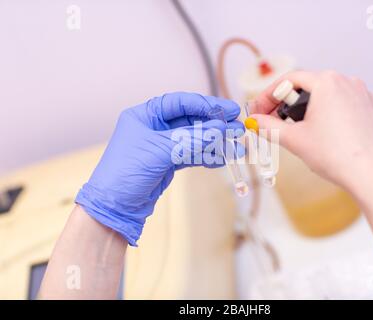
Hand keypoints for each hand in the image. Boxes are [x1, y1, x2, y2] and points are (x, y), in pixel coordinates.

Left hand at [75, 92, 243, 245]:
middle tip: (238, 128)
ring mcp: (161, 146)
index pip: (180, 103)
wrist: (115, 207)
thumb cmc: (127, 172)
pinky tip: (222, 159)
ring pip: (194, 140)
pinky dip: (206, 157)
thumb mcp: (161, 151)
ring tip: (237, 147)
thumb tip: (221, 128)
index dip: (205, 105)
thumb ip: (192, 138)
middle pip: (190, 120)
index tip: (228, 110)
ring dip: (215, 143)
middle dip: (214, 125)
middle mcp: (153, 127)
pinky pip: (191, 155)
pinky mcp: (167, 163)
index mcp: (145, 115)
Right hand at [250, 70, 372, 193]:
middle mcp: (348, 82)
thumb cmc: (337, 155)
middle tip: (274, 121)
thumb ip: (269, 127)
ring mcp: (364, 95)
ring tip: (300, 131)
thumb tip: (255, 121)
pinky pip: (345, 106)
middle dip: (288, 103)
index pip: (289, 80)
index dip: (269, 95)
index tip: (259, 110)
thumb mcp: (295, 139)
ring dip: (309, 110)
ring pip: (328, 97)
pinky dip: (331, 116)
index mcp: (327, 82)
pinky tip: (325, 136)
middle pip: (309, 86)